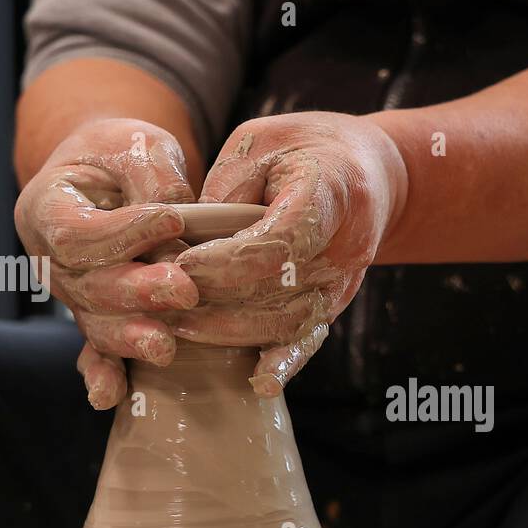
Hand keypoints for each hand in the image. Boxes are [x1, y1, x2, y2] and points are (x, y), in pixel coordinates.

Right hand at [14, 118, 197, 408]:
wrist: (112, 173)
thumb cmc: (123, 154)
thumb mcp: (138, 147)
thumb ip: (154, 181)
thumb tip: (180, 226)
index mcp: (46, 208)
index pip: (76, 232)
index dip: (122, 232)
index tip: (173, 220)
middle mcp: (50, 259)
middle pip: (85, 286)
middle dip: (135, 291)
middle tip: (184, 289)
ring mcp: (72, 295)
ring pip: (95, 323)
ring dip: (129, 337)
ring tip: (165, 345)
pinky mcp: (99, 318)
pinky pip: (96, 351)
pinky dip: (103, 375)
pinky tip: (110, 397)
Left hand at [175, 112, 406, 395]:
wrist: (366, 170)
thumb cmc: (302, 148)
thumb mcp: (256, 145)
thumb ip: (224, 194)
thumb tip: (182, 249)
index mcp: (331, 192)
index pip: (277, 243)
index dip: (226, 262)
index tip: (180, 265)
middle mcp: (347, 246)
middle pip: (280, 291)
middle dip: (215, 301)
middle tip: (161, 303)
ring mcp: (345, 281)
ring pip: (289, 322)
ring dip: (231, 332)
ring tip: (178, 327)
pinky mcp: (335, 303)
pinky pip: (310, 338)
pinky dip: (284, 362)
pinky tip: (259, 382)